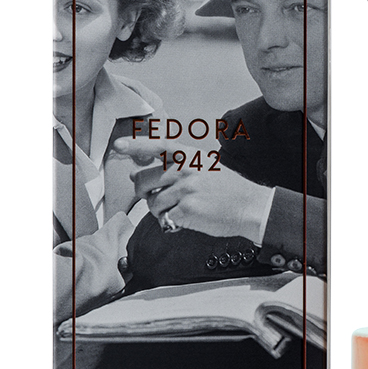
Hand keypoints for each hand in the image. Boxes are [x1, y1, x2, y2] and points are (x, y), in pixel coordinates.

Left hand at [114, 137, 272, 240]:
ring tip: (180, 209)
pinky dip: (172, 223)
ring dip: (161, 210)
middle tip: (154, 197)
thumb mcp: (205, 166)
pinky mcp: (187, 210)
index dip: (135, 145)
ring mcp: (186, 190)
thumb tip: (136, 172)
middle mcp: (185, 170)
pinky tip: (187, 219)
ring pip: (152, 203)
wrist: (249, 206)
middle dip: (142, 192)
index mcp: (189, 156)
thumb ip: (175, 166)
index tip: (118, 146)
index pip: (156, 145)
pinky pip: (165, 218)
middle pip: (143, 180)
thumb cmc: (228, 189)